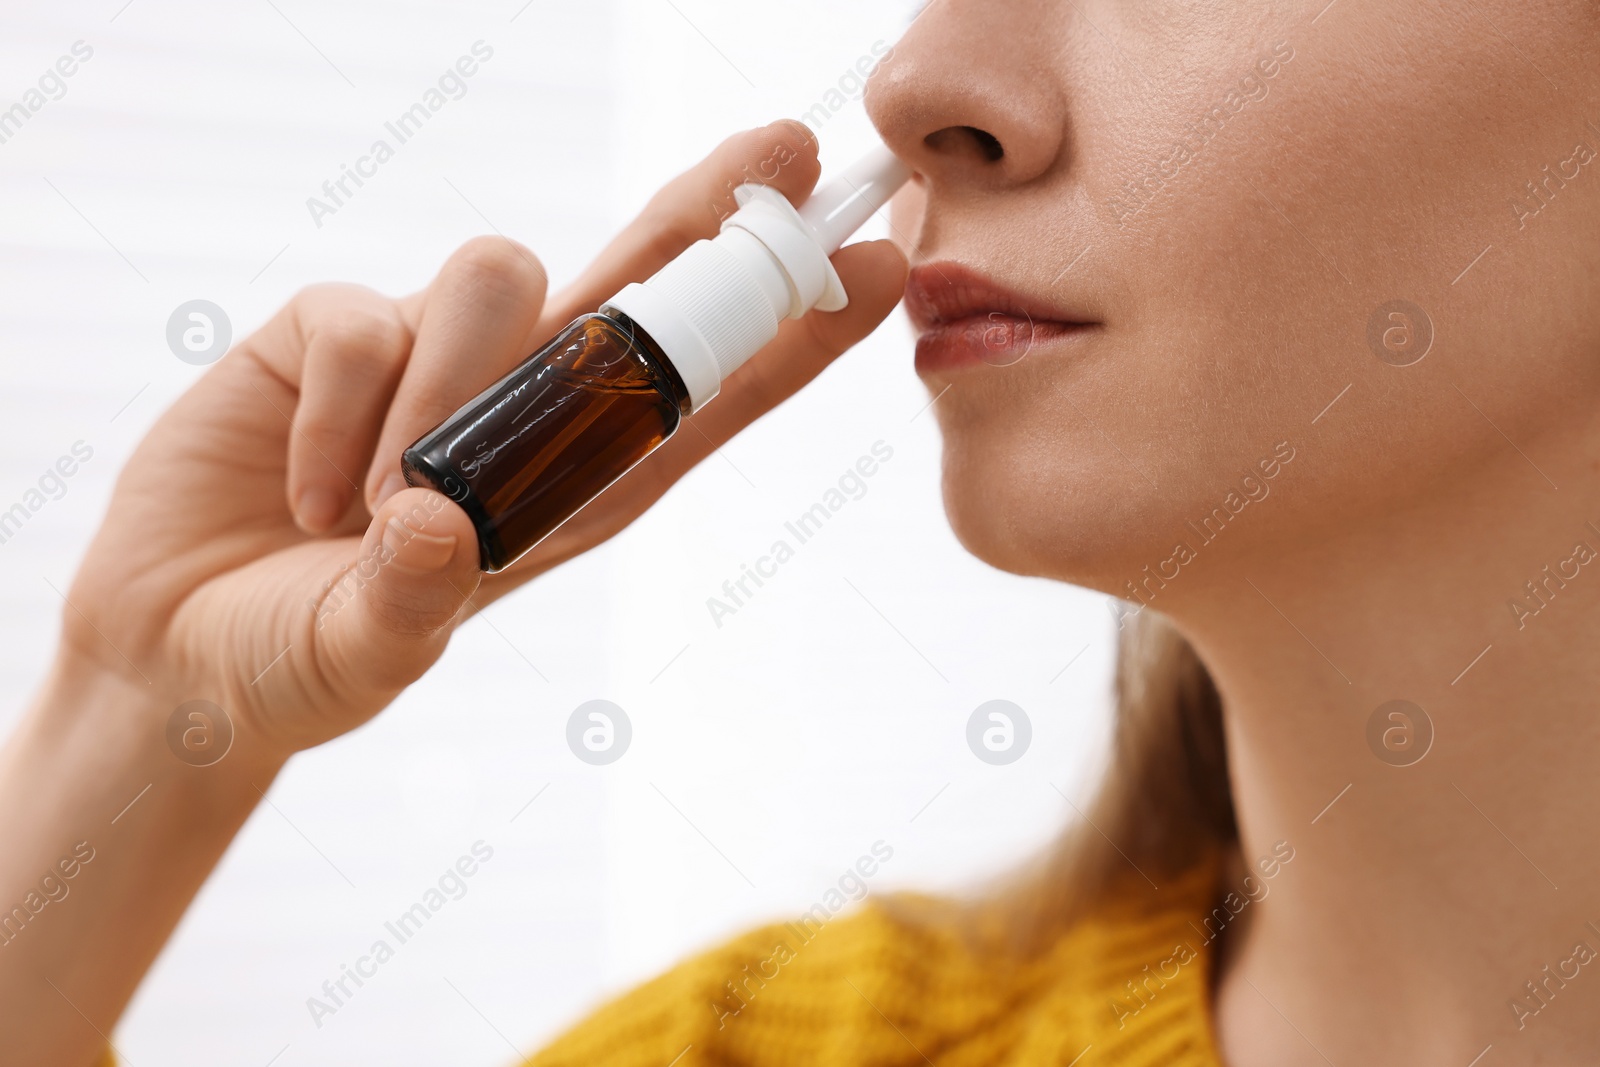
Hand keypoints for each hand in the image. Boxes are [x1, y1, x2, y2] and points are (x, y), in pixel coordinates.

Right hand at [62, 120, 908, 757]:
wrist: (175, 652)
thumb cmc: (300, 660)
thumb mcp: (367, 657)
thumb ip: (408, 607)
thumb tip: (443, 524)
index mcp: (577, 488)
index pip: (707, 396)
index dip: (793, 333)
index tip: (877, 265)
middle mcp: (522, 409)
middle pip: (642, 284)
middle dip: (713, 213)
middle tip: (789, 142)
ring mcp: (431, 356)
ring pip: (500, 277)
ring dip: (448, 388)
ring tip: (383, 506)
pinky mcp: (334, 331)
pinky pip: (363, 317)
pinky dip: (340, 408)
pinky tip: (306, 490)